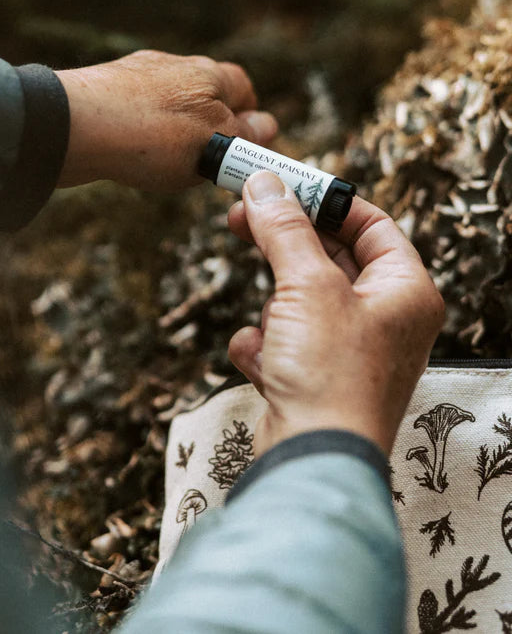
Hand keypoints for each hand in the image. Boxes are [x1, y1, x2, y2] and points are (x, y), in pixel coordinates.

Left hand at [54, 50, 276, 189]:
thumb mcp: (213, 144)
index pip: (244, 88)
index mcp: (209, 74)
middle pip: (205, 95)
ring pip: (169, 105)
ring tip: (163, 164)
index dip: (249, 118)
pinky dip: (141, 133)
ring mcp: (137, 75)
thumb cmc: (151, 135)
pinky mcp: (104, 90)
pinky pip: (136, 112)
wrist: (72, 125)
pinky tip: (130, 155)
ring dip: (174, 132)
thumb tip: (267, 126)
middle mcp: (175, 65)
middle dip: (209, 128)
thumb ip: (243, 137)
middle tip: (203, 164)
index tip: (244, 148)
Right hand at [227, 171, 443, 456]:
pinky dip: (266, 347)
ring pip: (300, 301)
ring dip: (275, 308)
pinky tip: (263, 363)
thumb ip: (284, 229)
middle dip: (283, 244)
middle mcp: (385, 319)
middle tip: (241, 214)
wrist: (311, 462)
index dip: (326, 200)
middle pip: (330, 258)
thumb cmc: (331, 375)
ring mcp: (351, 350)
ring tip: (271, 326)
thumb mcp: (308, 286)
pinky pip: (284, 341)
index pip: (371, 224)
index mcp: (405, 291)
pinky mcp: (318, 378)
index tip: (282, 184)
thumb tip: (265, 183)